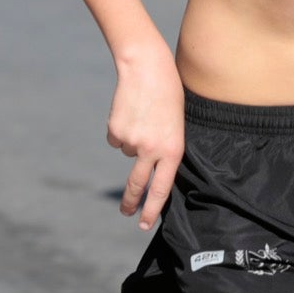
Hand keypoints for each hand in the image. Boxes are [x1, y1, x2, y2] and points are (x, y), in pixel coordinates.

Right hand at [107, 49, 183, 229]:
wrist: (147, 68)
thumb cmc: (169, 93)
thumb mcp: (177, 124)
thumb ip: (166, 147)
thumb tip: (150, 166)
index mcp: (173, 150)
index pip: (162, 188)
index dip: (152, 209)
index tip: (144, 224)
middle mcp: (151, 150)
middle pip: (138, 184)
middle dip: (131, 201)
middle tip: (127, 212)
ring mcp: (131, 142)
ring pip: (128, 151)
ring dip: (133, 139)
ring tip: (143, 116)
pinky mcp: (115, 131)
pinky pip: (117, 138)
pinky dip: (122, 129)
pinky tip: (130, 112)